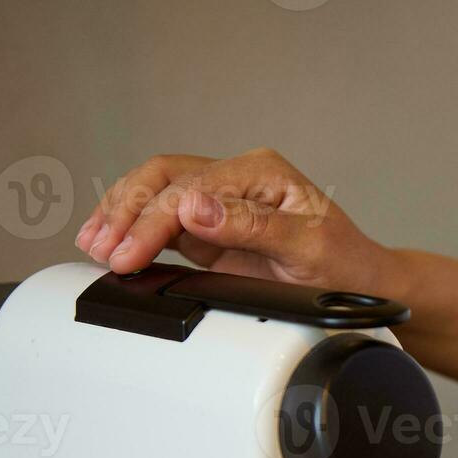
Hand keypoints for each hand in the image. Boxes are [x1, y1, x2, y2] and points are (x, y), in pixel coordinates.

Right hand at [74, 148, 386, 293]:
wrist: (364, 286)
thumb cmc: (346, 266)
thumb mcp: (308, 248)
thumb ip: (252, 227)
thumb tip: (195, 210)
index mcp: (260, 171)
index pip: (190, 187)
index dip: (153, 220)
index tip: (129, 252)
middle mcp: (237, 179)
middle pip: (164, 178)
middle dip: (126, 211)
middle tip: (102, 249)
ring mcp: (222, 203)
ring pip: (156, 193)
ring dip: (121, 215)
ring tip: (93, 244)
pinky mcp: (213, 230)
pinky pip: (164, 222)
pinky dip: (135, 232)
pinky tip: (111, 247)